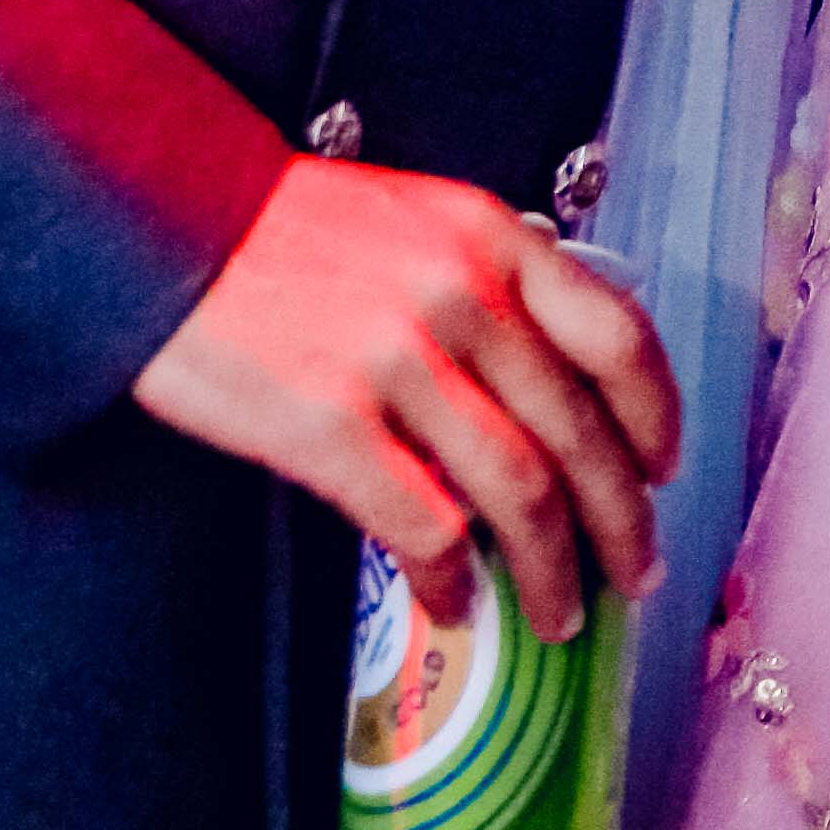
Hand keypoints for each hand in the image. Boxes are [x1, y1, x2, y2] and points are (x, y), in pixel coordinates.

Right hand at [132, 162, 681, 642]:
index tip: (665, 468)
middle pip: (578, 432)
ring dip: (550, 568)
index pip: (616, 334)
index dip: (655, 416)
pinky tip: (457, 603)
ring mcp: (396, 360)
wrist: (164, 218)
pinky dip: (454, 578)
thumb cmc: (283, 231)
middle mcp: (459, 294)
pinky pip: (423, 524)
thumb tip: (547, 387)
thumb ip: (486, 285)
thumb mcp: (414, 222)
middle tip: (635, 571)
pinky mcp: (330, 422)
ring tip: (556, 612)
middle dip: (621, 520)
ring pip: (518, 492)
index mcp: (489, 237)